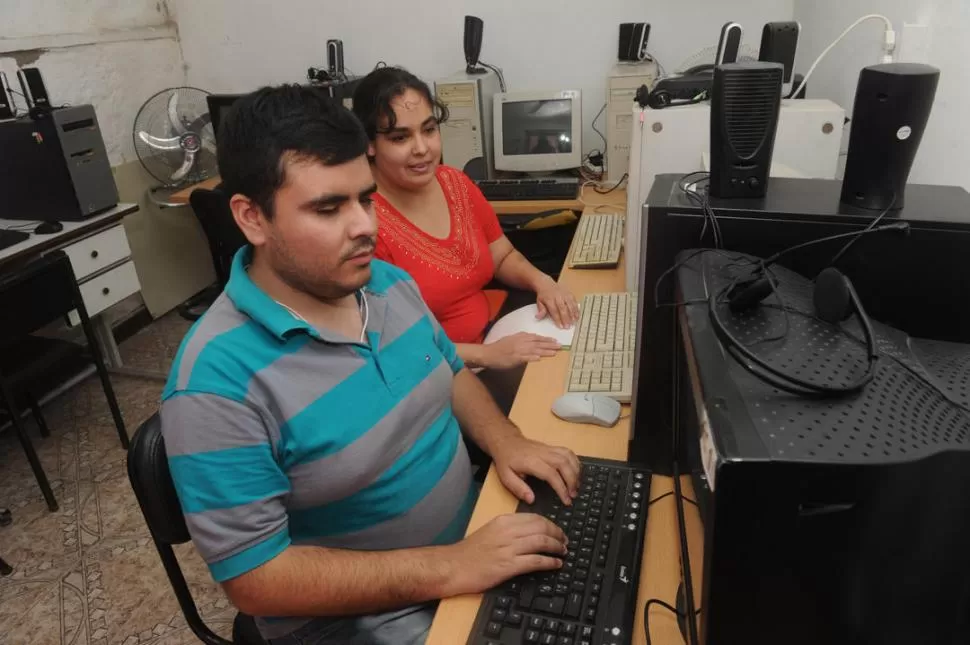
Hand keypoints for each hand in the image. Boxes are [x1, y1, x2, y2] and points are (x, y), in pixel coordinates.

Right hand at [443, 514, 566, 595]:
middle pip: (542, 527)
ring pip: (542, 542)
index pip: (534, 517)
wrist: (454, 566)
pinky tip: (556, 564)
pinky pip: (536, 561)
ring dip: (557, 547)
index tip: (557, 530)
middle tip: (564, 541)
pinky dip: (550, 562)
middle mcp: (508, 532)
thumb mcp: (490, 531)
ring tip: (563, 551)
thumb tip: (530, 532)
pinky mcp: (509, 565)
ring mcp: (509, 548)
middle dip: (557, 533)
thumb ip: (509, 529)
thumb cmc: (469, 552)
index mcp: (503, 521)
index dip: (550, 524)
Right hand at [483, 332, 559, 369]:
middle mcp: (521, 342)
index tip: (555, 340)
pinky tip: (539, 359)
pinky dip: (532, 358)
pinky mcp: (514, 358)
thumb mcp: (511, 339)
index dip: (546, 339)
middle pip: (538, 343)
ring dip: (545, 351)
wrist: (488, 353)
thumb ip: (522, 339)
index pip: (536, 337)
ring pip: (534, 350)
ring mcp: (518, 350)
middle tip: (560, 346)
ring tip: (555, 352)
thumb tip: (532, 340)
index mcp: (520, 336)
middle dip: (550, 344)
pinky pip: (525, 358)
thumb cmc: (499, 347)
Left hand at [491, 435, 580, 505]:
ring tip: (577, 486)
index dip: (561, 488)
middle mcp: (543, 454)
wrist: (506, 441)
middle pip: (563, 464)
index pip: (551, 474)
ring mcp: (548, 449)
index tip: (566, 500)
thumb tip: (532, 499)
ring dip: (576, 471)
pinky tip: (576, 473)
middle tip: (574, 495)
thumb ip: (518, 488)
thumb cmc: (507, 461)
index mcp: (531, 462)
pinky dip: (575, 462)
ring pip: (568, 456)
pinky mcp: (552, 447)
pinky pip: (568, 452)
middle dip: (572, 480)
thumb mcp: (505, 477)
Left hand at [535, 276, 579, 328]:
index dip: (557, 318)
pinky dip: (576, 308)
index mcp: (549, 299)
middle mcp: (558, 296)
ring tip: (574, 322)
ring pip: (570, 304)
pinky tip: (577, 315)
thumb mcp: (539, 302)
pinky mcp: (569, 293)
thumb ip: (541, 310)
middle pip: (563, 308)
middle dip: (566, 318)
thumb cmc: (543, 295)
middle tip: (568, 326)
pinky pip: (574, 301)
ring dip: (573, 314)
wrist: (546, 284)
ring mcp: (564, 294)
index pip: (554, 310)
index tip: (560, 326)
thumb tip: (538, 317)